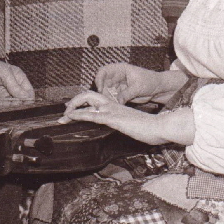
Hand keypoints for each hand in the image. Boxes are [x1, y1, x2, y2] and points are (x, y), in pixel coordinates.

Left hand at [0, 51, 34, 106]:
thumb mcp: (3, 72)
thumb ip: (14, 85)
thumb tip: (26, 97)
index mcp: (16, 79)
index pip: (28, 91)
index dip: (28, 97)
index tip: (26, 101)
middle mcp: (10, 89)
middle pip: (20, 102)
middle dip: (17, 103)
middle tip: (12, 102)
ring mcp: (1, 97)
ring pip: (10, 107)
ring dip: (6, 106)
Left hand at [61, 90, 194, 145]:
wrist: (160, 127)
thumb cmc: (149, 128)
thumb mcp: (132, 124)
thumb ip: (124, 123)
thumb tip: (121, 127)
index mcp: (117, 105)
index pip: (97, 98)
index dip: (83, 101)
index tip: (74, 109)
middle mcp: (113, 104)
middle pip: (89, 95)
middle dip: (74, 101)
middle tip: (65, 111)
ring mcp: (112, 110)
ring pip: (87, 102)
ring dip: (73, 108)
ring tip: (63, 117)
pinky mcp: (113, 118)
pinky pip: (92, 115)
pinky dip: (79, 115)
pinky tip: (71, 117)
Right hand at [95, 64, 187, 105]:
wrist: (158, 88)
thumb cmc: (150, 82)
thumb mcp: (138, 87)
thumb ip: (126, 94)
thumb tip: (117, 101)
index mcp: (121, 69)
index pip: (104, 71)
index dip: (99, 79)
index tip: (100, 89)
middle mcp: (117, 76)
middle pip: (103, 82)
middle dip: (102, 91)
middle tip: (104, 99)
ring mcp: (118, 85)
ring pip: (106, 91)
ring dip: (107, 98)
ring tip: (111, 104)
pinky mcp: (121, 94)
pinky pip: (112, 98)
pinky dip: (112, 102)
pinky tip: (115, 105)